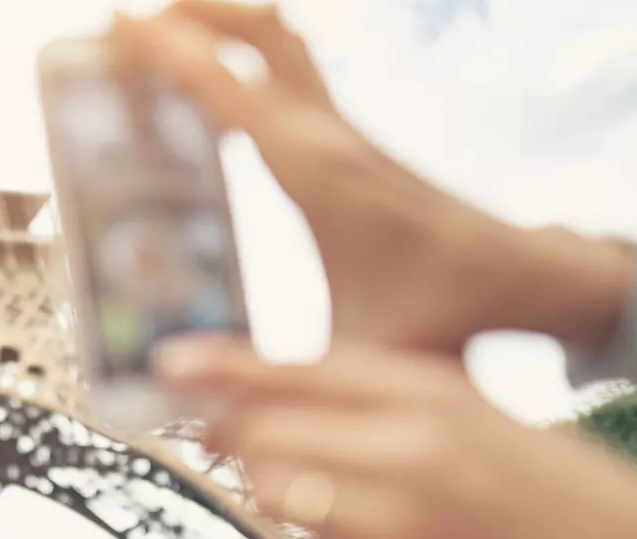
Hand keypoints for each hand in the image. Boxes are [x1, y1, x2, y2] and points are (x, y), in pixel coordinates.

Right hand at [106, 1, 630, 352]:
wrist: (523, 279)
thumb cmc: (447, 314)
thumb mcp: (354, 355)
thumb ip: (272, 382)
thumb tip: (188, 402)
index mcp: (316, 174)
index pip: (229, 87)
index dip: (165, 50)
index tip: (112, 26)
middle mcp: (329, 135)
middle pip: (260, 29)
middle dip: (191, 10)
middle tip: (127, 26)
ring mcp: (345, 129)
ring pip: (282, 38)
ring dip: (224, 21)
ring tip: (163, 38)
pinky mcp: (354, 140)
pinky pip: (292, 72)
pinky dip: (248, 58)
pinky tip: (218, 92)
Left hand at [156, 334, 636, 538]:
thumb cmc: (577, 500)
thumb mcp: (492, 422)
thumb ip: (400, 410)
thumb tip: (305, 411)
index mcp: (435, 394)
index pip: (297, 370)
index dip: (223, 366)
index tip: (166, 364)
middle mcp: (407, 450)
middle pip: (265, 432)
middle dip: (231, 438)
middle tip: (210, 440)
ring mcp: (398, 525)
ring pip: (273, 497)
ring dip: (271, 499)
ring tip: (305, 500)